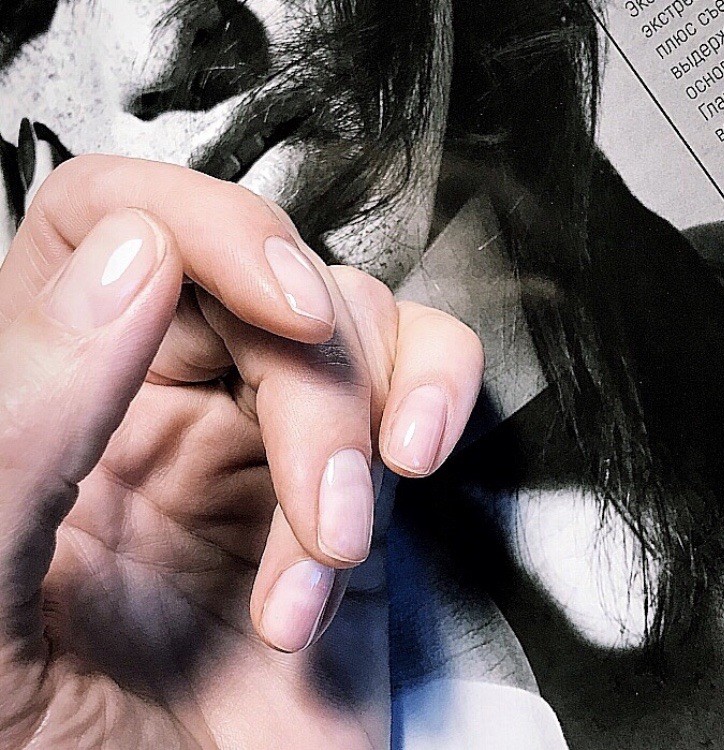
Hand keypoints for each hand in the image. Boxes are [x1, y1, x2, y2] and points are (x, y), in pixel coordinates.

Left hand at [0, 155, 483, 747]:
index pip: (115, 214)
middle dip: (314, 380)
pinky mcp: (357, 478)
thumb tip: (130, 254)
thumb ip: (27, 414)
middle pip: (267, 275)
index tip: (275, 298)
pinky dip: (433, 399)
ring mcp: (268, 431)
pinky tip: (407, 467)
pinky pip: (419, 375)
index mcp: (55, 393)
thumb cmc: (49, 746)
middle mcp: (163, 394)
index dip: (202, 223)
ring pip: (354, 319)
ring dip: (365, 424)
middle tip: (321, 501)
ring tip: (333, 547)